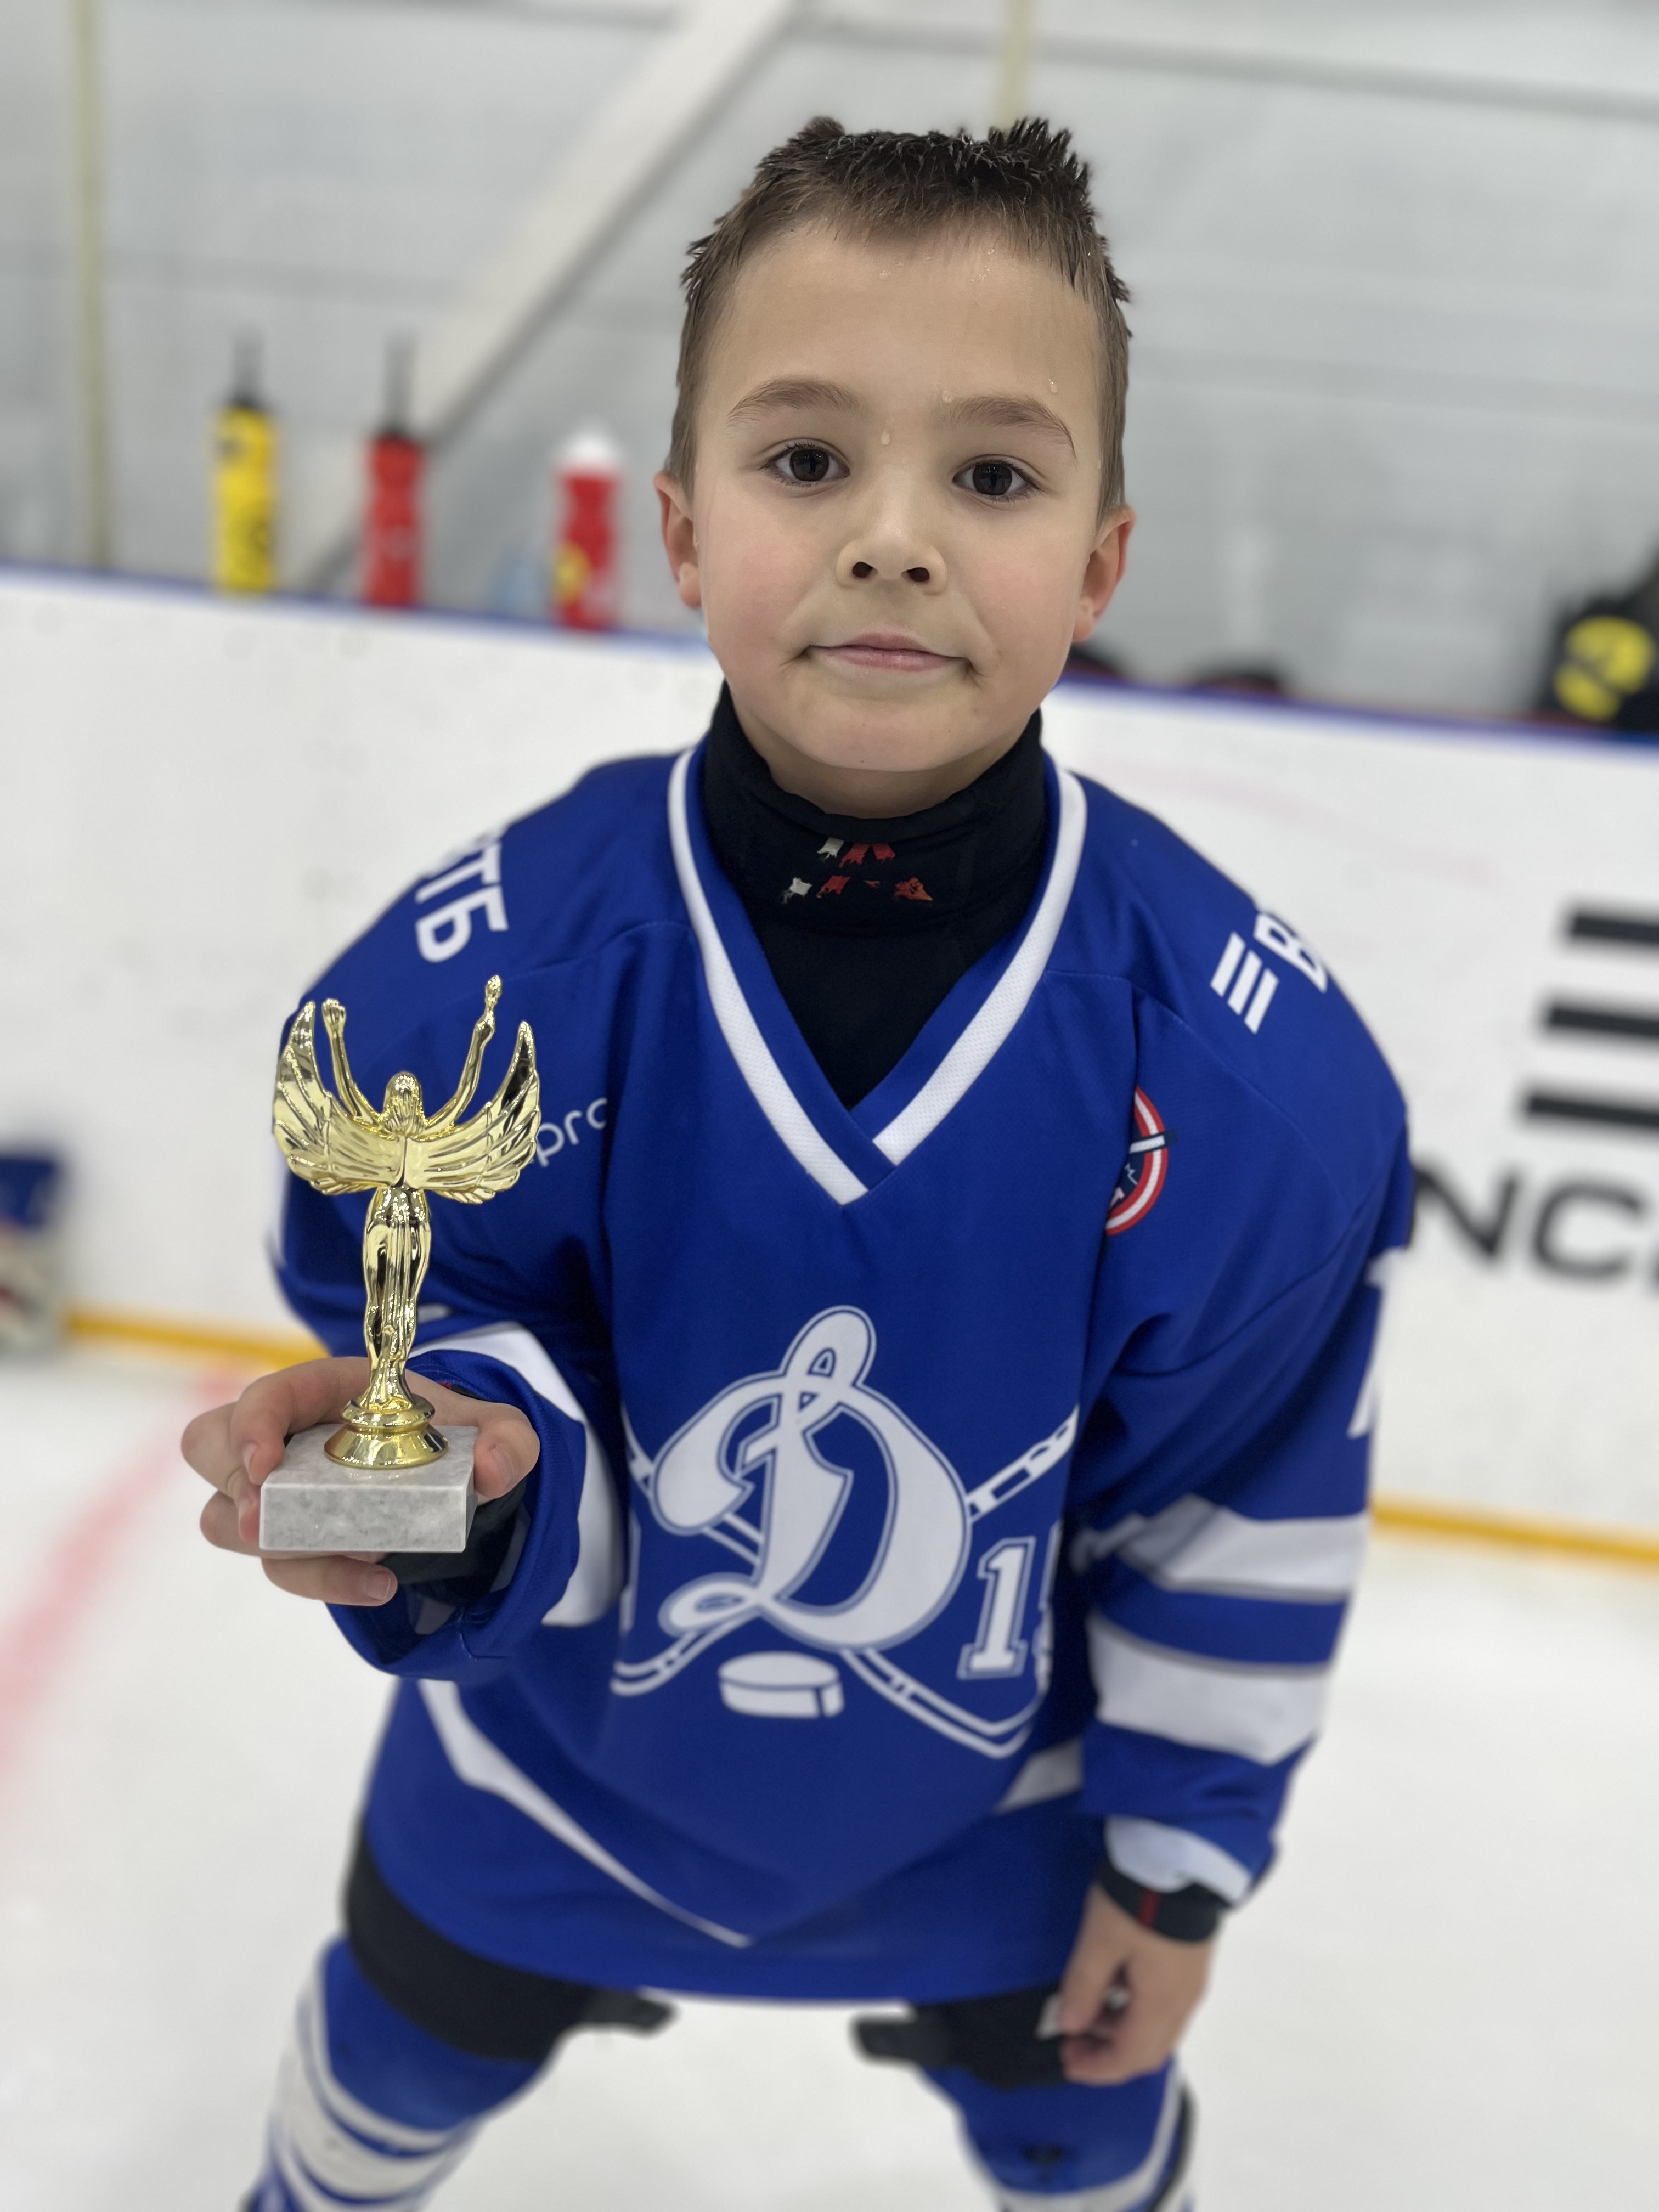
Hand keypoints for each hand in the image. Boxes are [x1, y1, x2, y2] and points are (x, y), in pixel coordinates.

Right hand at [181, 1356, 539, 1607]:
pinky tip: (376, 1583)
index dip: (250, 1426)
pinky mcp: (288, 1536)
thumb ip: (508, 1440)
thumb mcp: (493, 1426)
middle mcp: (282, 1436)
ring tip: (360, 1558)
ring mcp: (275, 1489)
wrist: (446, 1469)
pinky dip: (321, 1578)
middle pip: (209, 1449)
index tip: (264, 1466)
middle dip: (232, 1490)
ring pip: (225, 1519)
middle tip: (268, 1526)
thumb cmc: (448, 1430)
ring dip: (281, 1549)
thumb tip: (493, 1472)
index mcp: (320, 1389)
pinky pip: (278, 1565)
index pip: (262, 1394)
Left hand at [1054, 1882, 1214, 2084]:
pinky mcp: (1193, 1959)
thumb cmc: (1136, 1902)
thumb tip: (1070, 2026)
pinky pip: (1165, 2003)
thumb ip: (1083, 1986)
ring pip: (1159, 2026)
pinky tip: (1115, 1983)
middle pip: (1150, 2048)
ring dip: (1122, 2029)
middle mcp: (1184, 2000)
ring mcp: (1193, 1980)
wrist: (1183, 1856)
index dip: (1098, 2068)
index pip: (1132, 2056)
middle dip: (1109, 2054)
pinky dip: (1137, 2008)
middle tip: (1073, 2043)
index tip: (1067, 2061)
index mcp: (1163, 2003)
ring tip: (1088, 2008)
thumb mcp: (1100, 1941)